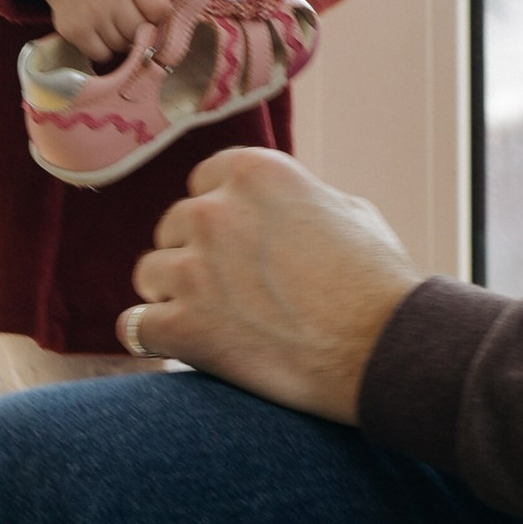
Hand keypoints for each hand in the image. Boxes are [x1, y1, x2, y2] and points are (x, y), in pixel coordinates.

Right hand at [30, 0, 174, 60]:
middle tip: (135, 14)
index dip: (162, 14)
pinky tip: (102, 28)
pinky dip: (106, 48)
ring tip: (117, 19)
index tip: (155, 9)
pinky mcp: (73, 29)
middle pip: (142, 30)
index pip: (160, 10)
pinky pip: (103, 54)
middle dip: (144, 28)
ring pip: (123, 45)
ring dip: (126, 39)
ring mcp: (88, 11)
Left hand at [120, 150, 416, 419]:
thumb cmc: (380, 285)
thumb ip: (295, 199)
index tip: (241, 249)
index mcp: (254, 172)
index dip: (221, 218)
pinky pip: (135, 327)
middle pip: (173, 228)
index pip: (203, 183)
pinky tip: (182, 347)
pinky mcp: (182, 325)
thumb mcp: (348, 211)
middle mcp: (214, 210)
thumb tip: (272, 209)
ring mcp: (193, 268)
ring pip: (150, 274)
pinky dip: (154, 339)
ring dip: (174, 297)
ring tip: (219, 323)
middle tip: (235, 294)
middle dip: (196, 257)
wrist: (387, 352)